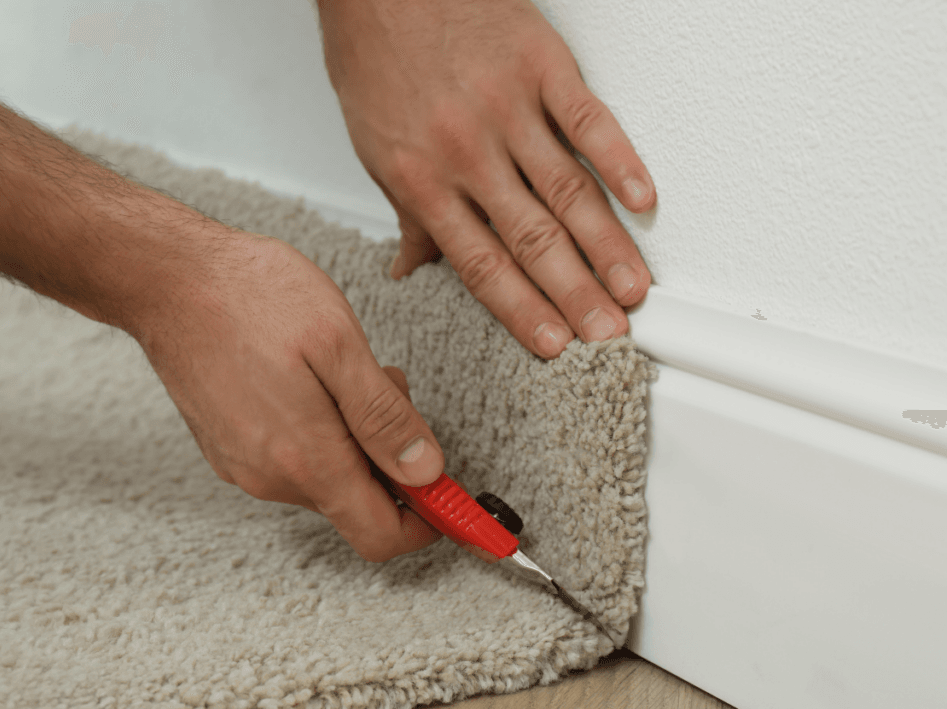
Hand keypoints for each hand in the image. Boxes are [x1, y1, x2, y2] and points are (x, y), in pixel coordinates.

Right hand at [138, 230, 444, 561]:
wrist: (167, 278)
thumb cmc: (251, 297)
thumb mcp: (339, 346)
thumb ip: (384, 418)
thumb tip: (426, 473)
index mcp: (306, 460)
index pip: (381, 535)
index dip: (429, 521)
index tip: (454, 496)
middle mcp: (271, 477)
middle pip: (357, 503)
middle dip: (391, 460)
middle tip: (390, 389)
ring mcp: (244, 465)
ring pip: (327, 478)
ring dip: (355, 439)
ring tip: (346, 371)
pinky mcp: (228, 447)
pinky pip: (294, 459)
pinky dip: (321, 433)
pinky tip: (312, 379)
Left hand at [319, 0, 654, 358]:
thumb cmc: (375, 58)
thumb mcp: (374, 148)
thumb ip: (406, 212)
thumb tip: (410, 267)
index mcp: (422, 179)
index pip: (480, 264)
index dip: (521, 309)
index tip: (552, 343)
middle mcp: (465, 151)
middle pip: (531, 238)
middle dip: (574, 295)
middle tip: (607, 332)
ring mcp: (506, 107)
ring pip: (565, 190)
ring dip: (604, 245)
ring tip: (632, 287)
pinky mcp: (538, 64)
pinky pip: (587, 119)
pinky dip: (619, 159)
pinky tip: (641, 199)